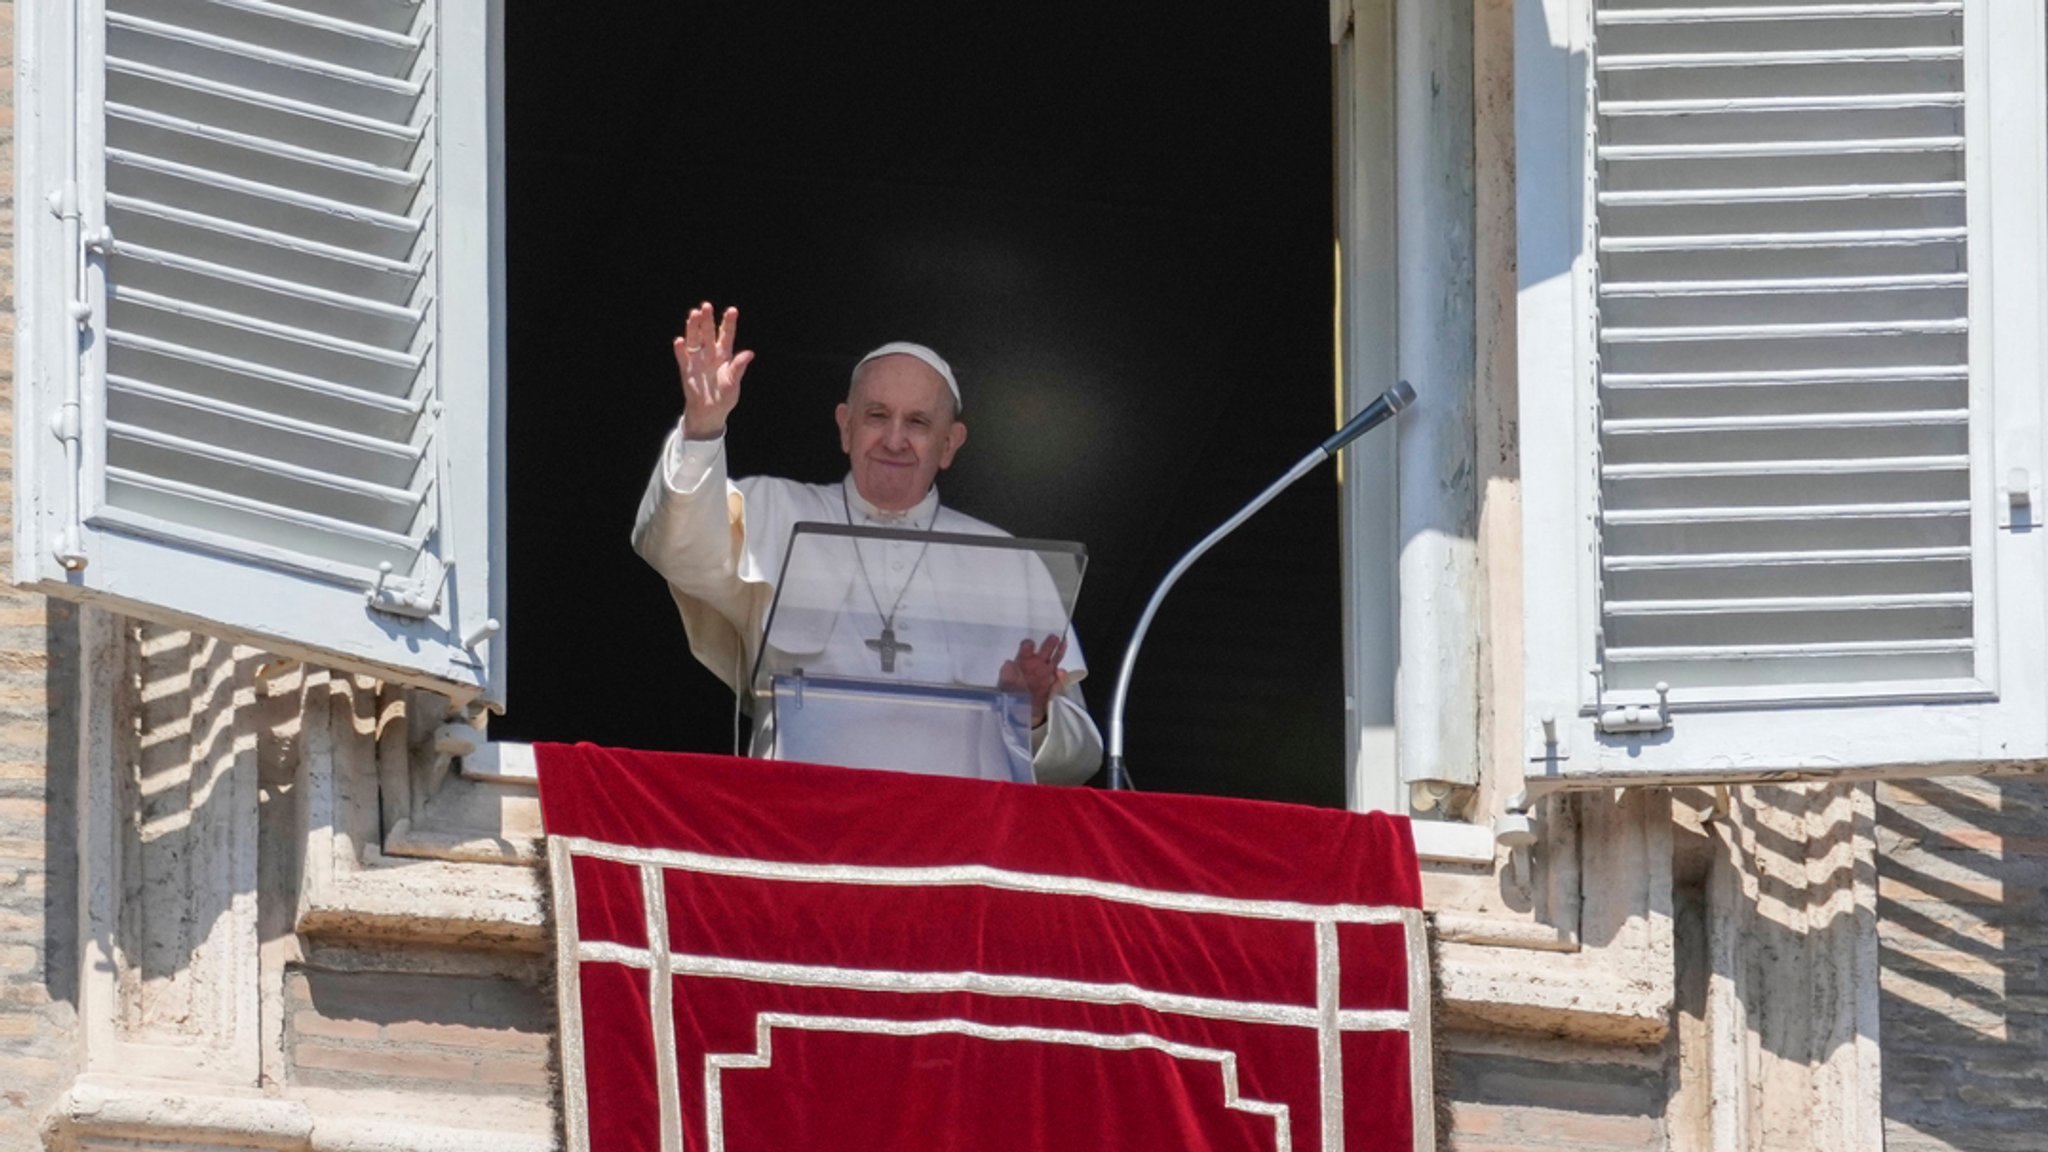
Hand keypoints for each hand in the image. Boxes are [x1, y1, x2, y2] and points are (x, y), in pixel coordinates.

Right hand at [675, 302, 755, 439]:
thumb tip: (750, 353)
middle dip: (707, 319)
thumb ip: (739, 367)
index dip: (728, 322)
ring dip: (693, 327)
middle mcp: (710, 352)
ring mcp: (697, 359)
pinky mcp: (687, 368)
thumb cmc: (725, 395)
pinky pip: (682, 356)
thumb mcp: (734, 382)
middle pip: (708, 332)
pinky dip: (680, 349)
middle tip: (706, 306)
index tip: (732, 310)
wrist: (710, 411)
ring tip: (693, 314)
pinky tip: (679, 341)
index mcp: (724, 354)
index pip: (727, 334)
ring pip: (694, 339)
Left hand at [999, 634, 1067, 728]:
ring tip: (1064, 643)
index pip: (1027, 648)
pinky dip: (1060, 677)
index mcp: (1023, 662)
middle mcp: (1035, 666)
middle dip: (1049, 644)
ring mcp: (1045, 676)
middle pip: (1045, 651)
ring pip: (1054, 661)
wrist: (1018, 715)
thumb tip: (1009, 662)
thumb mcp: (1004, 682)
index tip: (1030, 646)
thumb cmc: (1009, 695)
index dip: (1029, 646)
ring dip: (1059, 653)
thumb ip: (1007, 672)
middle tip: (1054, 637)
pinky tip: (1060, 673)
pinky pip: (1058, 680)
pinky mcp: (1051, 688)